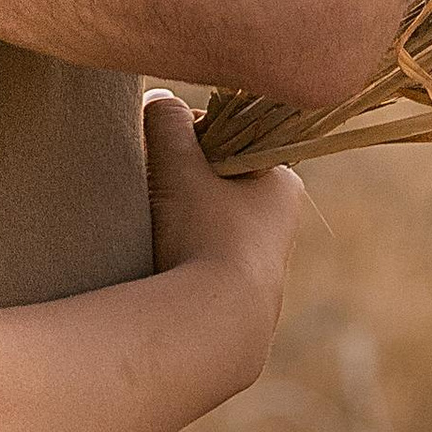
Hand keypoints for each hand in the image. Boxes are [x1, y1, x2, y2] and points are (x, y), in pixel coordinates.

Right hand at [143, 90, 301, 380]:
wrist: (215, 330)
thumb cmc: (205, 234)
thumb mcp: (179, 163)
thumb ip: (166, 119)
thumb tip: (159, 101)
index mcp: (281, 182)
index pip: (230, 139)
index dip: (190, 140)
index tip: (163, 154)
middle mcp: (279, 224)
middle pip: (216, 181)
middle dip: (180, 182)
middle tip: (151, 190)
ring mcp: (259, 267)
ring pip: (205, 222)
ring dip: (175, 220)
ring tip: (151, 229)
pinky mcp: (237, 301)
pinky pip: (199, 261)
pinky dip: (178, 256)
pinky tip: (159, 262)